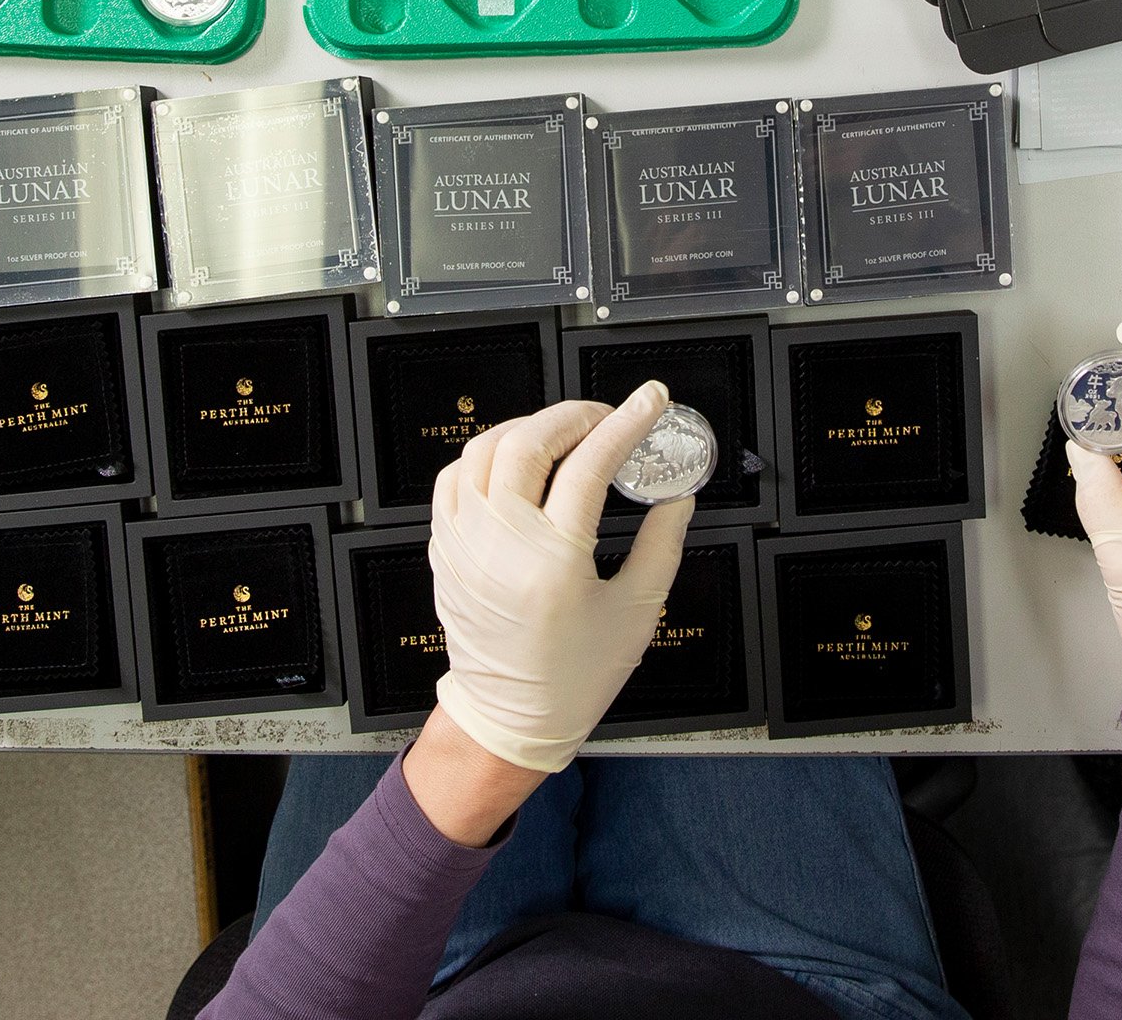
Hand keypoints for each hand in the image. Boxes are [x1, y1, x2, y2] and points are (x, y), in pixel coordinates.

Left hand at [428, 384, 693, 774]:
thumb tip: (676, 494)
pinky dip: (487, 455)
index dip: (625, 422)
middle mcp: (500, 545)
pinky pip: (454, 478)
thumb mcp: (636, 612)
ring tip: (566, 434)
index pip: (590, 464)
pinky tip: (517, 461)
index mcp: (553, 562)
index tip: (649, 401)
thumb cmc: (572, 678)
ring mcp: (464, 544)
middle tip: (607, 417)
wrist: (511, 720)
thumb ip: (661, 544)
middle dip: (574, 414)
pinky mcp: (445, 550)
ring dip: (529, 427)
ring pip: (484, 449)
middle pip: (528, 442)